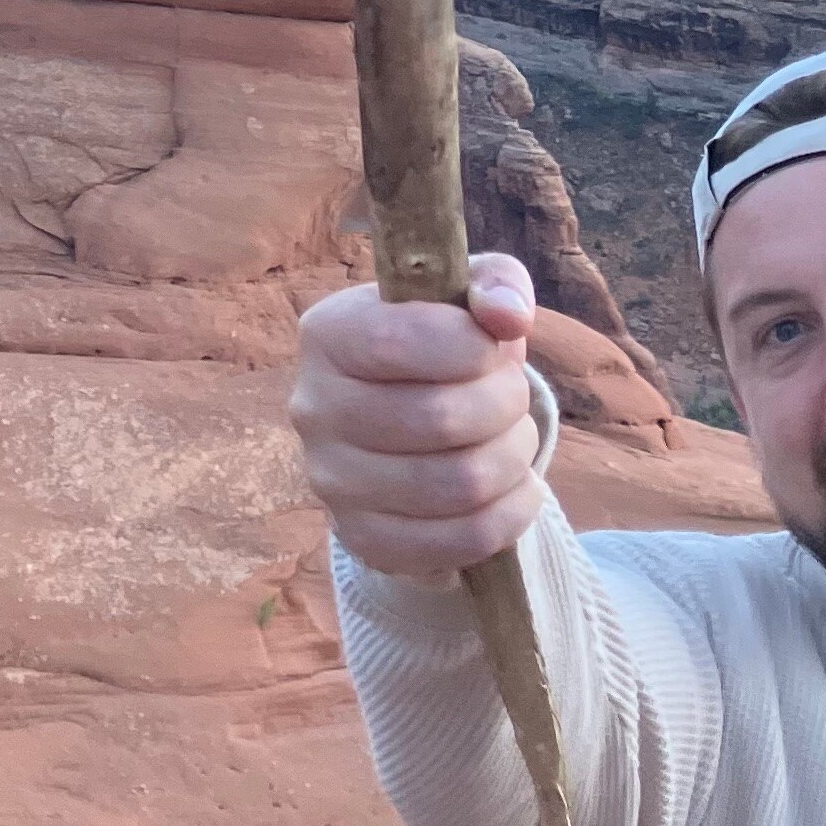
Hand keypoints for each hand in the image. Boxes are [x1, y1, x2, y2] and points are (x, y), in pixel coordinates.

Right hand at [291, 252, 542, 578]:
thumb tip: (507, 316)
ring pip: (457, 485)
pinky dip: (509, 515)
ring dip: (513, 459)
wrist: (408, 425)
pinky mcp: (362, 538)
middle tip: (512, 397)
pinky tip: (513, 488)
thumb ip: (495, 284)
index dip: (472, 347)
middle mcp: (312, 409)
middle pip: (439, 420)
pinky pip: (458, 541)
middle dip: (505, 406)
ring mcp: (330, 482)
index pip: (397, 342)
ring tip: (513, 440)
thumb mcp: (467, 297)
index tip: (495, 347)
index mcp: (327, 334)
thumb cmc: (443, 346)